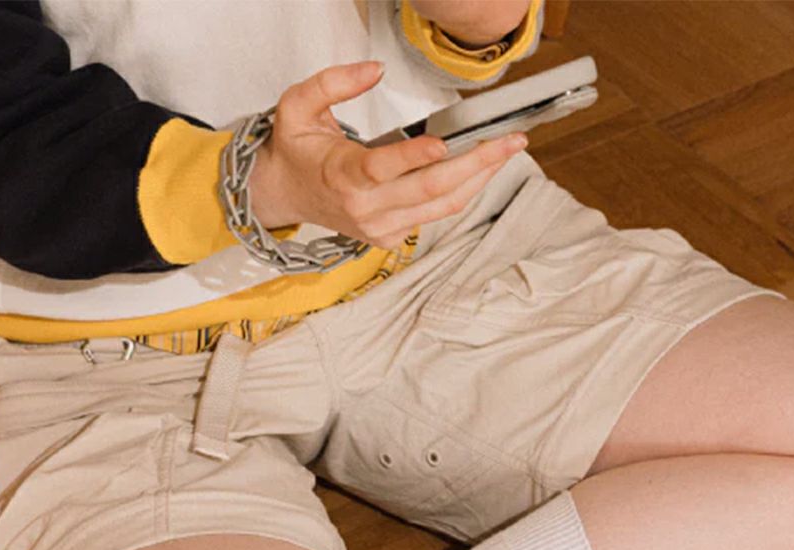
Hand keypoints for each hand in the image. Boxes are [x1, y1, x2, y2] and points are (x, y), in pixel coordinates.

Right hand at [248, 60, 526, 247]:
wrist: (283, 195)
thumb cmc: (295, 150)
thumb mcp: (297, 105)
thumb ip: (333, 83)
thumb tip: (375, 70)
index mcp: (341, 176)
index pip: (381, 169)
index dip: (413, 158)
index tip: (442, 144)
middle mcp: (364, 208)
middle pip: (428, 188)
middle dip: (476, 162)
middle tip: (510, 140)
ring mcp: (379, 227)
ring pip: (441, 205)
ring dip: (480, 178)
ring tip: (507, 150)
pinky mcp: (389, 236)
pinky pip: (435, 213)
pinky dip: (461, 191)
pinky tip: (480, 168)